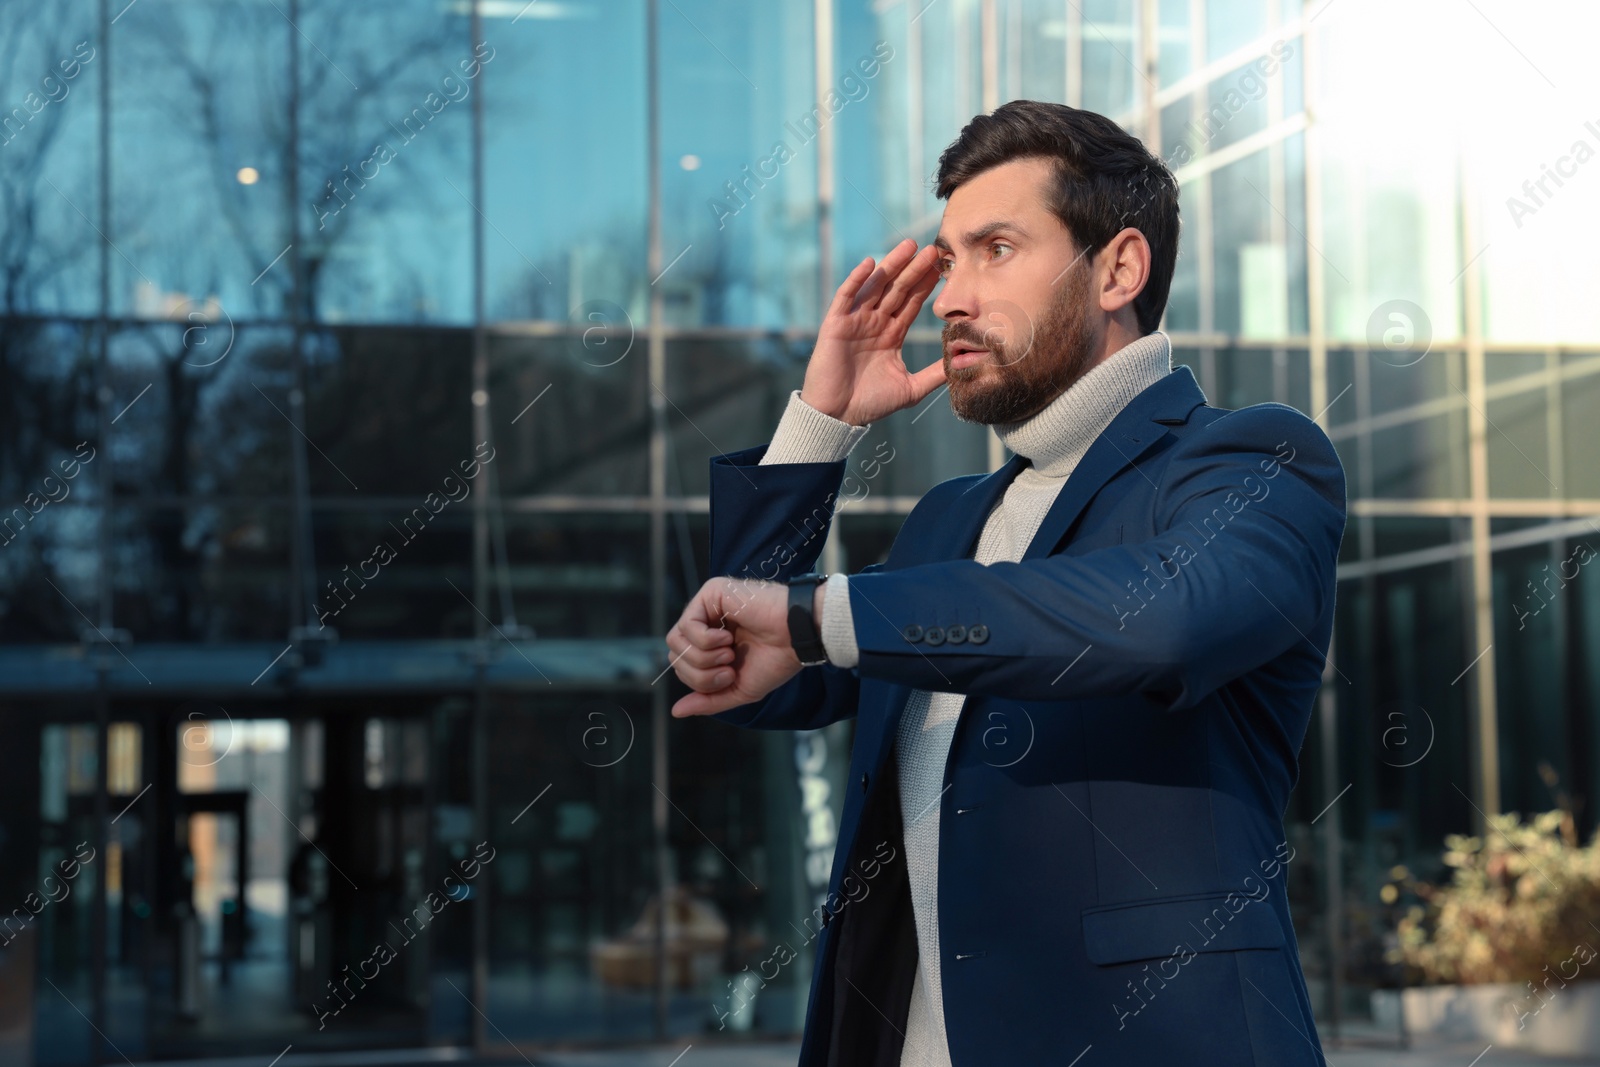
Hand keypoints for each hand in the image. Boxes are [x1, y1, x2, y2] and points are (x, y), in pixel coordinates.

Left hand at [665, 577, 806, 717]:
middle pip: (675, 654)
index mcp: (711, 644)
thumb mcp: (738, 689)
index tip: (730, 676)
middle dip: (700, 673)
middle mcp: (706, 622)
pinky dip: (706, 640)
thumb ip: (708, 700)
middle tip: (729, 668)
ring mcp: (707, 606)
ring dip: (703, 657)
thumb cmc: (776, 660)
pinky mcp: (711, 592)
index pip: (682, 665)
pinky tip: (728, 637)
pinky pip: (687, 624)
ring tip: (729, 652)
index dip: (700, 680)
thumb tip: (676, 711)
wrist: (797, 637)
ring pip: (676, 641)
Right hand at [801, 238, 946, 424]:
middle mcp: (874, 323)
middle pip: (898, 289)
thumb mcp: (911, 388)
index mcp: (891, 334)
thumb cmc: (871, 403)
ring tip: (909, 246)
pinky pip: (846, 296)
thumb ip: (935, 375)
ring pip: (876, 287)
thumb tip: (962, 365)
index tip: (943, 267)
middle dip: (915, 269)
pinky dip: (857, 279)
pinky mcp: (836, 324)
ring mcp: (855, 321)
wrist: (837, 416)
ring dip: (891, 265)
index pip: (912, 303)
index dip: (926, 285)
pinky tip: (870, 263)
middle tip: (933, 249)